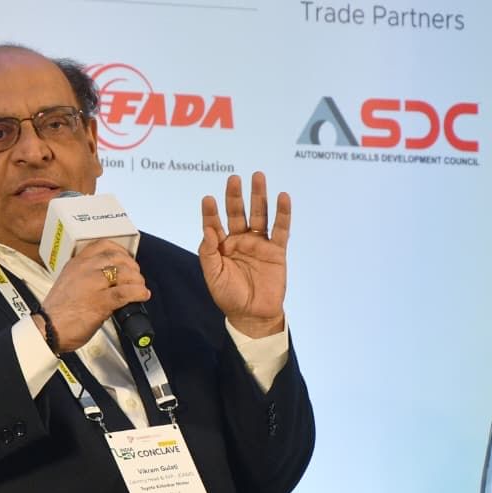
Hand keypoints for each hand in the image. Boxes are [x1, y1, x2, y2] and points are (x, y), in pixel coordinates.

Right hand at [40, 240, 149, 351]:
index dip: (120, 250)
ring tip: (140, 287)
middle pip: (118, 257)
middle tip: (136, 277)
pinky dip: (138, 292)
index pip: (102, 245)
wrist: (47, 330)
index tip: (127, 259)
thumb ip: (85, 276)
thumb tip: (109, 280)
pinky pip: (126, 291)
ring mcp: (92, 284)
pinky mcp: (100, 301)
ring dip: (137, 280)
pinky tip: (142, 296)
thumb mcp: (68, 284)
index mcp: (75, 264)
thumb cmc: (57, 313)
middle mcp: (84, 269)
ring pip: (124, 272)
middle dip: (132, 267)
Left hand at [198, 171, 288, 337]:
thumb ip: (209, 253)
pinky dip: (283, 213)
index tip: (208, 199)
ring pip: (259, 215)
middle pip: (238, 213)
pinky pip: (280, 229)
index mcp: (222, 246)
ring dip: (259, 196)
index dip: (211, 212)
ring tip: (258, 177)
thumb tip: (208, 229)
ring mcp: (259, 244)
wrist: (252, 315)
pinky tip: (283, 197)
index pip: (215, 224)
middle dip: (235, 196)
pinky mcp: (276, 250)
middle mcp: (240, 240)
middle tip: (234, 179)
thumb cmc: (229, 297)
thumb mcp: (213, 276)